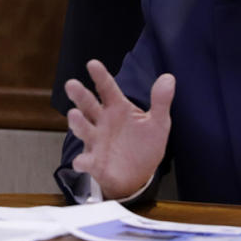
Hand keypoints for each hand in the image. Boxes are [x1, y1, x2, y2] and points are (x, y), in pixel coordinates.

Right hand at [65, 59, 174, 198]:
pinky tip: (80, 162)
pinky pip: (87, 161)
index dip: (100, 76)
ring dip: (77, 123)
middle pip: (88, 105)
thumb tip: (168, 78)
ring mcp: (96, 141)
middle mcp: (102, 122)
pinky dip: (82, 162)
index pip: (107, 88)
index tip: (92, 64)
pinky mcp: (95, 163)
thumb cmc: (144, 145)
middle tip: (71, 84)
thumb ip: (160, 101)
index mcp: (117, 108)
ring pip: (84, 129)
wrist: (138, 176)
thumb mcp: (158, 122)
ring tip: (74, 115)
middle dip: (80, 95)